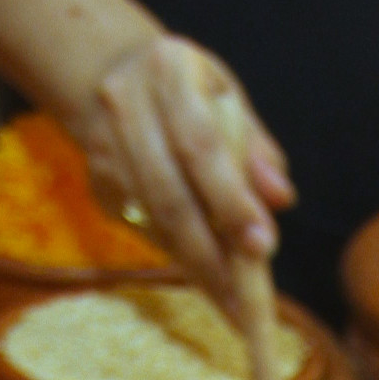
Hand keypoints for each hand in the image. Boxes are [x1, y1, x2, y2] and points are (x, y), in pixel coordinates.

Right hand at [69, 34, 293, 305]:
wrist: (111, 76)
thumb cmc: (189, 93)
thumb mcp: (227, 100)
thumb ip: (256, 149)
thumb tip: (280, 198)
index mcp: (168, 72)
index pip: (201, 147)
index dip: (231, 201)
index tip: (261, 247)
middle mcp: (125, 106)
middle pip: (171, 196)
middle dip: (213, 256)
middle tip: (249, 305)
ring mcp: (103, 147)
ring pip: (155, 223)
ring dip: (198, 270)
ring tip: (235, 307)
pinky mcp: (98, 183)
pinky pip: (143, 231)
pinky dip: (179, 258)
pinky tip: (208, 280)